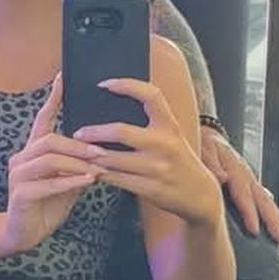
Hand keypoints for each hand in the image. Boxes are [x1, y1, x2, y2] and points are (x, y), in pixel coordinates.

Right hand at [4, 75, 100, 252]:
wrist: (24, 234)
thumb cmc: (47, 205)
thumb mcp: (67, 181)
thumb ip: (79, 164)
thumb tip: (102, 147)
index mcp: (33, 151)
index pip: (42, 118)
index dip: (53, 98)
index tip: (63, 76)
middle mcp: (22, 158)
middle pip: (49, 139)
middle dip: (78, 144)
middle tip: (102, 151)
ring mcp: (17, 176)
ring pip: (48, 158)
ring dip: (76, 162)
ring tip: (97, 168)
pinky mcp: (20, 195)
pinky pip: (46, 183)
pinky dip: (68, 182)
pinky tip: (85, 182)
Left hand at [74, 79, 222, 226]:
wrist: (200, 195)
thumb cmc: (178, 160)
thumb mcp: (172, 137)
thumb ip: (151, 123)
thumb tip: (112, 107)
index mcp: (170, 126)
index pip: (151, 96)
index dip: (127, 85)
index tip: (103, 84)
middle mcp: (165, 144)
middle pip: (121, 132)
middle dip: (94, 132)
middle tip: (78, 133)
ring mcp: (157, 168)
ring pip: (112, 159)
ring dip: (91, 156)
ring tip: (78, 153)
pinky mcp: (150, 188)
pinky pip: (116, 179)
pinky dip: (99, 173)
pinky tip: (90, 170)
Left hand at [200, 127, 278, 240]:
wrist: (206, 133)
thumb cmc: (201, 142)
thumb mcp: (202, 147)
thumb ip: (210, 163)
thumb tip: (222, 178)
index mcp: (234, 167)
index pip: (243, 193)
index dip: (249, 212)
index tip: (255, 230)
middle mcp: (245, 173)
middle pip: (261, 197)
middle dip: (271, 218)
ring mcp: (249, 176)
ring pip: (264, 198)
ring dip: (273, 216)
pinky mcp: (248, 179)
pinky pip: (260, 195)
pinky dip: (267, 206)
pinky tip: (272, 219)